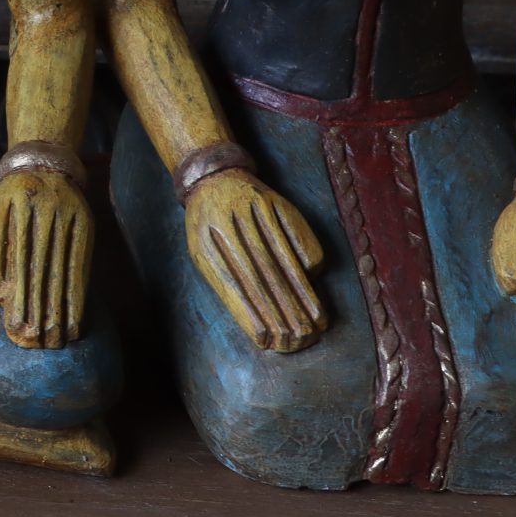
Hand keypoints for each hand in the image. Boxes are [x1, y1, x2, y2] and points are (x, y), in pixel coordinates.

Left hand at [0, 169, 91, 348]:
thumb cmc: (11, 201)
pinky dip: (79, 296)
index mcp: (15, 210)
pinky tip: (77, 319)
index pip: (18, 264)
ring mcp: (67, 218)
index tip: (17, 329)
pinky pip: (82, 267)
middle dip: (40, 310)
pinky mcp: (85, 225)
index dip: (19, 298)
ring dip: (62, 309)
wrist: (43, 164)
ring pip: (63, 272)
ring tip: (58, 339)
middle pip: (42, 270)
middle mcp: (43, 213)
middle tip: (38, 343)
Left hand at [185, 168, 326, 352]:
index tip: (267, 339)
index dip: (249, 315)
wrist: (214, 176)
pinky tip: (313, 282)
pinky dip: (303, 260)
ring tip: (313, 320)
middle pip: (257, 277)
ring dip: (298, 294)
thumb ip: (224, 282)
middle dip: (280, 312)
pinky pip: (291, 236)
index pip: (230, 287)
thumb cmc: (209, 225)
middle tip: (298, 339)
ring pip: (278, 260)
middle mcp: (225, 227)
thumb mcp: (202, 250)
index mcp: (203, 245)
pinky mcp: (271, 202)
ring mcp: (249, 212)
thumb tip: (257, 320)